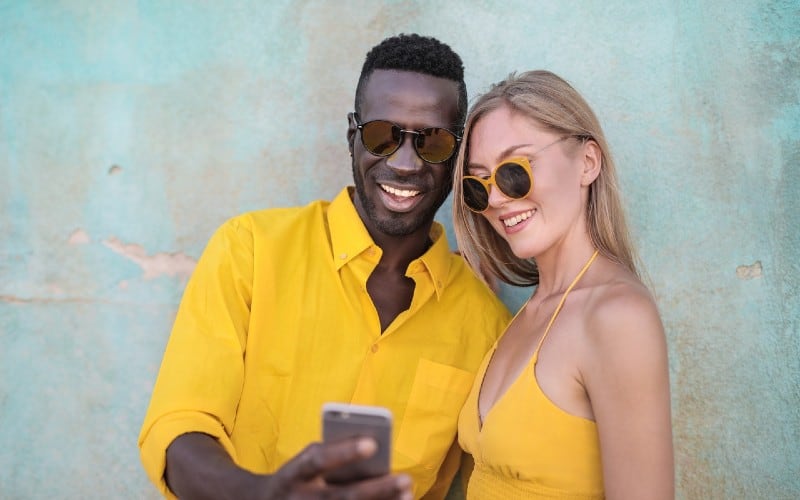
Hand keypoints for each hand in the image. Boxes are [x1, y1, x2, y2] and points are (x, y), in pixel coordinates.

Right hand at [261, 437, 411, 499]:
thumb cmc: (298, 478)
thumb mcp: (304, 463)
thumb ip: (332, 454)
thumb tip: (376, 451)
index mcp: (292, 475)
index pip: (316, 460)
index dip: (343, 452)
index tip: (373, 443)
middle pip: (339, 497)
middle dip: (375, 490)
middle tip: (405, 479)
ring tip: (407, 494)